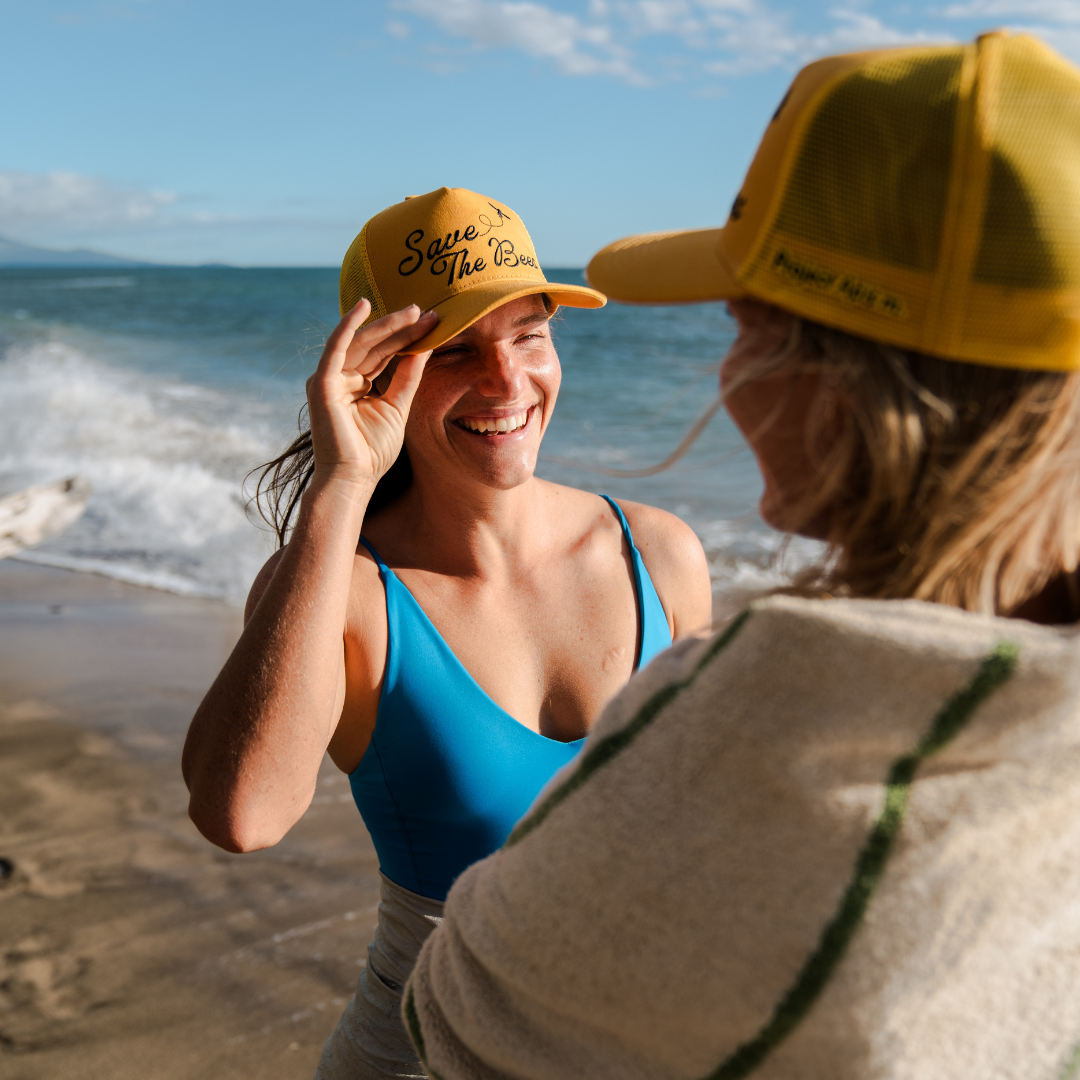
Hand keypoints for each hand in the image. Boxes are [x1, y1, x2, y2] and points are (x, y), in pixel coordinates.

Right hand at [306, 301, 437, 489]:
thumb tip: (424, 347)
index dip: (408, 338)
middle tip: (427, 310)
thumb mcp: (397, 406)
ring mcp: (329, 379)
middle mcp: (341, 377)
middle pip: (375, 345)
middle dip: (401, 327)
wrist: (353, 478)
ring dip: (386, 324)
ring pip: (361, 342)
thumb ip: (408, 376)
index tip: (434, 323)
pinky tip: (363, 306)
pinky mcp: (322, 383)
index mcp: (357, 384)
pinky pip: (336, 347)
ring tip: (413, 310)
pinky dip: (348, 325)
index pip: (385, 354)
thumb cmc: (373, 451)